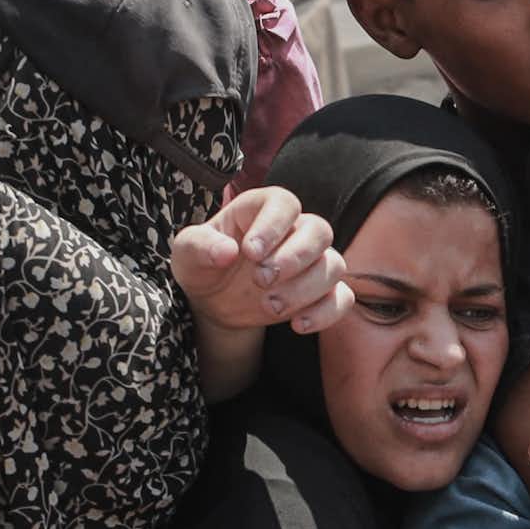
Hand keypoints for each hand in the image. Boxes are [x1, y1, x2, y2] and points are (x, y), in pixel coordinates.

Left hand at [171, 185, 352, 339]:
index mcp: (261, 209)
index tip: (250, 252)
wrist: (214, 300)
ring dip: (305, 288)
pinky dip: (326, 313)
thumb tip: (227, 250)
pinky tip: (297, 325)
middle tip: (261, 280)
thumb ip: (200, 245)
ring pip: (334, 265)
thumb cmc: (203, 265)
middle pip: (319, 231)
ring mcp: (311, 263)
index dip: (273, 224)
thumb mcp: (187, 253)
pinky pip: (342, 298)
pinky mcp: (320, 293)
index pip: (284, 203)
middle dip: (295, 257)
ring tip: (269, 307)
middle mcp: (293, 231)